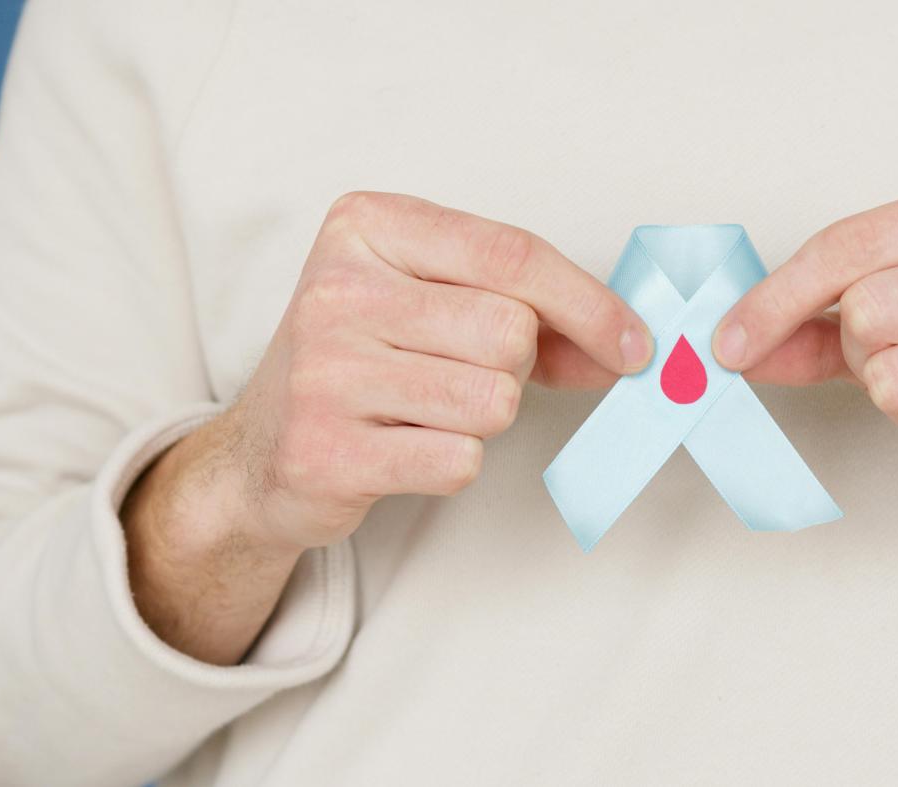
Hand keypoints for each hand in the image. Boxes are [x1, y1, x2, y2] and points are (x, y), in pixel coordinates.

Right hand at [121, 192, 652, 662]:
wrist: (264, 450)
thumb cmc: (369, 362)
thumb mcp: (436, 304)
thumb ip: (532, 312)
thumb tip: (628, 347)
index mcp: (366, 226)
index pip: (512, 254)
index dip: (589, 304)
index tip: (633, 344)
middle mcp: (337, 288)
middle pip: (510, 332)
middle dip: (514, 366)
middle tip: (460, 372)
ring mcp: (325, 371)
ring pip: (493, 400)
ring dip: (482, 417)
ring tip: (424, 409)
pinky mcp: (326, 451)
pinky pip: (459, 460)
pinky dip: (452, 463)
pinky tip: (402, 448)